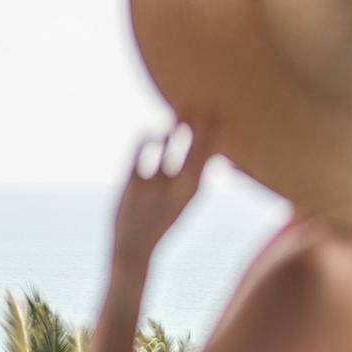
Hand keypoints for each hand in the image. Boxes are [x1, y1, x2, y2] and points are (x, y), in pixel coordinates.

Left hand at [112, 121, 215, 266]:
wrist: (134, 248)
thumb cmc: (162, 220)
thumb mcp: (185, 202)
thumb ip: (194, 178)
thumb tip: (207, 151)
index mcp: (194, 192)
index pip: (209, 156)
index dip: (215, 134)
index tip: (219, 113)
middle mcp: (178, 187)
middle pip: (193, 149)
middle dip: (199, 126)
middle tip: (203, 103)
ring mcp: (155, 184)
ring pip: (167, 146)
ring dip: (173, 128)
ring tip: (177, 114)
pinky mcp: (132, 183)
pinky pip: (141, 152)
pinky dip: (146, 139)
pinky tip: (150, 131)